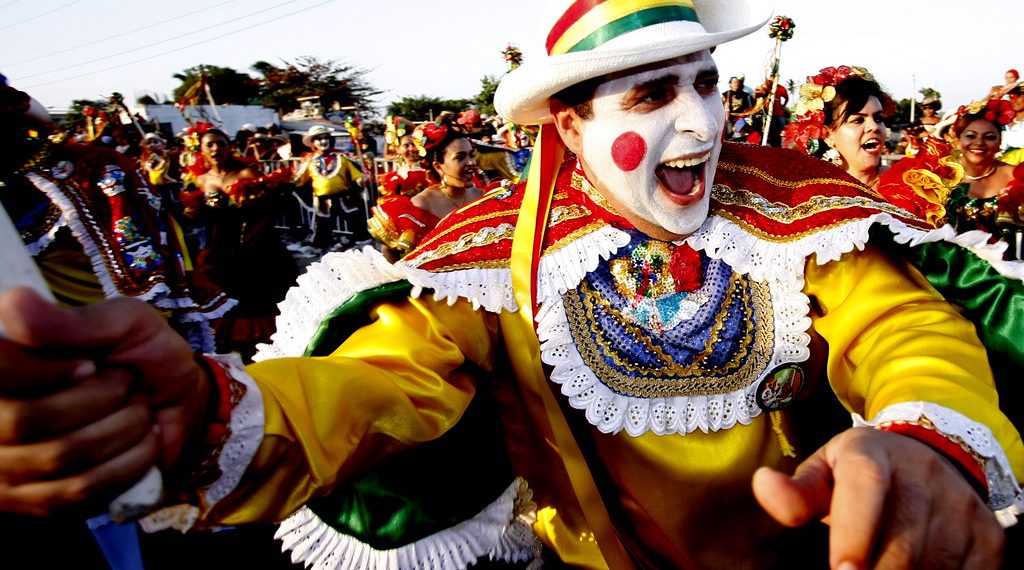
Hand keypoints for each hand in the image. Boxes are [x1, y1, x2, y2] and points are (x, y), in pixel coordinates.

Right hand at [0, 287, 210, 511]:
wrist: (178, 403)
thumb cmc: (143, 354)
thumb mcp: (122, 323)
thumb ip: (72, 322)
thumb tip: (12, 305)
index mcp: (4, 360)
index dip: (44, 371)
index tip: (91, 365)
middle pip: (26, 420)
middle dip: (99, 399)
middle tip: (125, 383)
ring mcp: (8, 466)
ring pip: (60, 456)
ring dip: (122, 429)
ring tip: (135, 409)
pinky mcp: (38, 502)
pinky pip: (81, 490)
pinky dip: (128, 462)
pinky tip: (141, 441)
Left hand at [752, 428, 1003, 568]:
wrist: (930, 456)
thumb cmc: (862, 473)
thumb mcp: (826, 471)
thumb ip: (798, 491)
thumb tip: (763, 485)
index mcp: (873, 453)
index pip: (865, 490)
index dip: (854, 533)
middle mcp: (924, 473)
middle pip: (899, 544)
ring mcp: (961, 505)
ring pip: (931, 565)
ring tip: (879, 568)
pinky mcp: (990, 536)